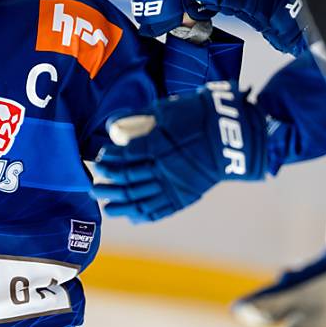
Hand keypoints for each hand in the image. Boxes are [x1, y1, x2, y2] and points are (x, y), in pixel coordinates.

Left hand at [92, 81, 265, 221]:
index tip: (100, 159)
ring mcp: (175, 184)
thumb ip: (139, 118)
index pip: (125, 157)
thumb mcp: (167, 109)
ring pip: (141, 200)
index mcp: (158, 145)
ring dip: (121, 204)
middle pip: (128, 180)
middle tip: (93, 186)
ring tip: (106, 206)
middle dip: (108, 184)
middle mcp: (164, 168)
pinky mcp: (185, 196)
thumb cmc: (198, 115)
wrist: (232, 134)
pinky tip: (131, 217)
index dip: (110, 160)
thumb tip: (114, 127)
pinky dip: (144, 215)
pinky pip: (161, 210)